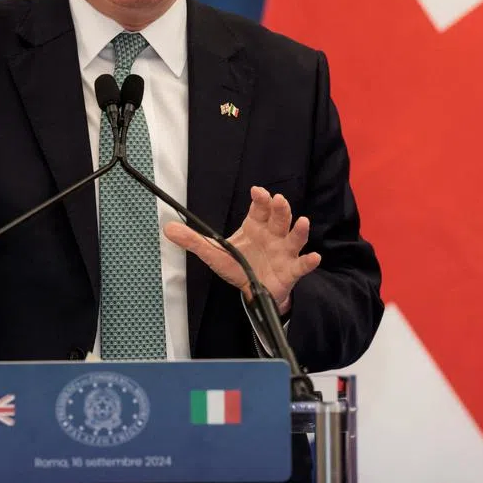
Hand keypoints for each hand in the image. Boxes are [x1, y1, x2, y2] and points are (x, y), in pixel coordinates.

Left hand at [164, 186, 321, 313]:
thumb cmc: (238, 265)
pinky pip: (302, 264)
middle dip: (280, 209)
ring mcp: (284, 251)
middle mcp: (273, 235)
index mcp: (256, 226)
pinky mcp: (291, 270)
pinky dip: (309, 261)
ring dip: (299, 229)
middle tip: (278, 200)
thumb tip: (168, 229)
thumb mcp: (214, 253)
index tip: (258, 191)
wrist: (254, 291)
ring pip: (294, 237)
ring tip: (302, 222)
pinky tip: (314, 257)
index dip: (261, 199)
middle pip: (279, 218)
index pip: (260, 208)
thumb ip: (193, 241)